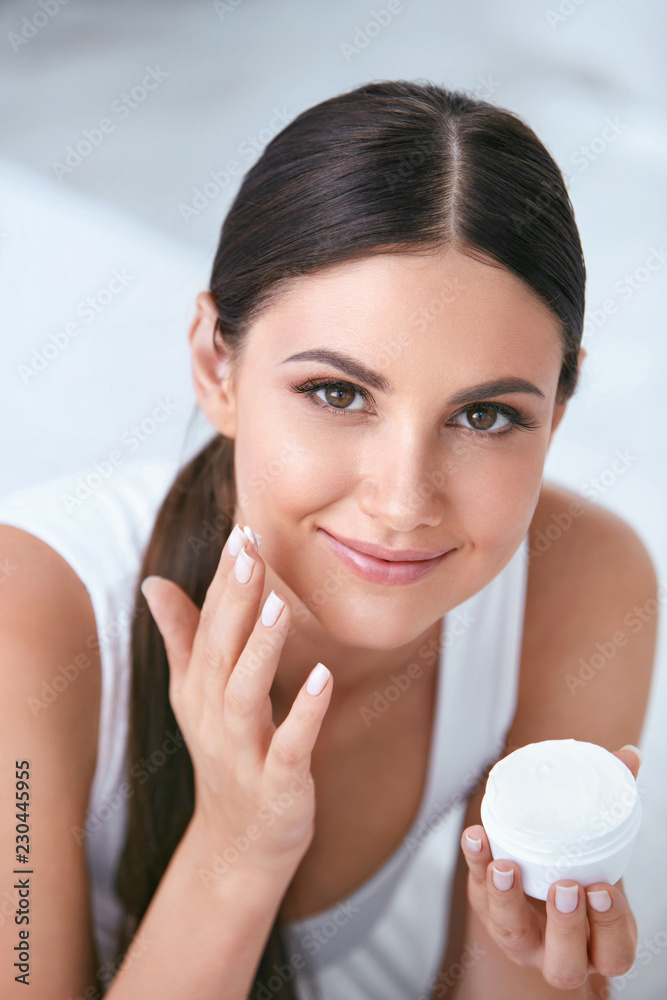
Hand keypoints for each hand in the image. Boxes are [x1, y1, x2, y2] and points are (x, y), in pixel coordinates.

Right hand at [140, 523, 332, 877]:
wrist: (238, 844)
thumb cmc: (224, 754)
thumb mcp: (196, 695)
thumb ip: (183, 637)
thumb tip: (153, 582)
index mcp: (198, 688)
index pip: (209, 624)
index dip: (224, 579)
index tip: (242, 531)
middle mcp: (213, 715)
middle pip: (220, 650)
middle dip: (234, 599)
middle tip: (249, 549)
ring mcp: (242, 752)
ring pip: (245, 694)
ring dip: (262, 649)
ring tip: (279, 606)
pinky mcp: (276, 785)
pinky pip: (288, 748)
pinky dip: (303, 716)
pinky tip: (322, 680)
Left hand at [460, 746, 640, 989]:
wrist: (542, 885)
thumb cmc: (582, 870)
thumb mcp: (603, 852)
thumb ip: (614, 805)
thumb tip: (629, 756)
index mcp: (600, 944)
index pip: (613, 952)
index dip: (610, 927)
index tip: (602, 888)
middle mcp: (560, 951)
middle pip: (564, 963)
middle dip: (565, 925)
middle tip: (564, 886)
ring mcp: (520, 934)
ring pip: (511, 931)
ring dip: (507, 899)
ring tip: (506, 866)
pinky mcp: (488, 907)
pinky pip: (478, 891)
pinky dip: (475, 863)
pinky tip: (476, 837)